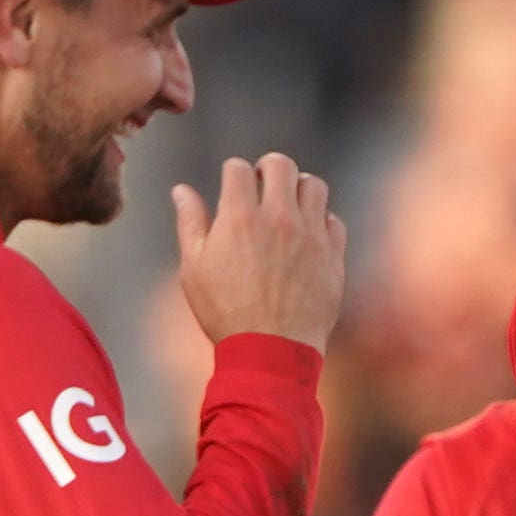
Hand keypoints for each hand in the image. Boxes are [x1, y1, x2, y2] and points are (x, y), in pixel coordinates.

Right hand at [172, 153, 346, 347]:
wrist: (272, 351)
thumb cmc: (226, 313)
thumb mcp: (194, 269)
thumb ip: (190, 223)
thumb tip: (181, 190)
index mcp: (240, 217)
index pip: (238, 168)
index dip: (233, 173)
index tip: (234, 187)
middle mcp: (279, 219)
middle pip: (281, 165)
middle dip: (269, 169)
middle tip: (264, 185)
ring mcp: (311, 236)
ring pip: (314, 186)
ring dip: (299, 189)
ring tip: (288, 206)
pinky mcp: (333, 256)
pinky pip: (334, 220)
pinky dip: (322, 221)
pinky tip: (308, 236)